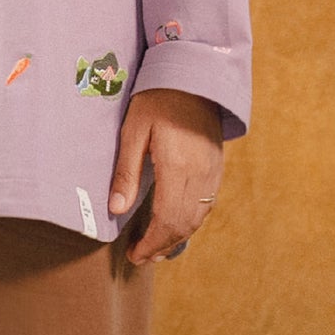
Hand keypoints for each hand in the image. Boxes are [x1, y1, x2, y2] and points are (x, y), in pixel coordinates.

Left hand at [108, 90, 222, 266]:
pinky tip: (178, 226)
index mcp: (178, 167)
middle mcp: (200, 174)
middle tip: (141, 258)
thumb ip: (126, 172)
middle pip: (184, 224)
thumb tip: (117, 209)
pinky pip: (207, 204)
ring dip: (178, 238)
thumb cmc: (158, 99)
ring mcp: (212, 171)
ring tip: (157, 250)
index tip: (134, 255)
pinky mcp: (217, 166)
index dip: (151, 243)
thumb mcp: (133, 131)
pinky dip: (191, 222)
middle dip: (162, 246)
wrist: (195, 76)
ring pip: (198, 217)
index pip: (167, 219)